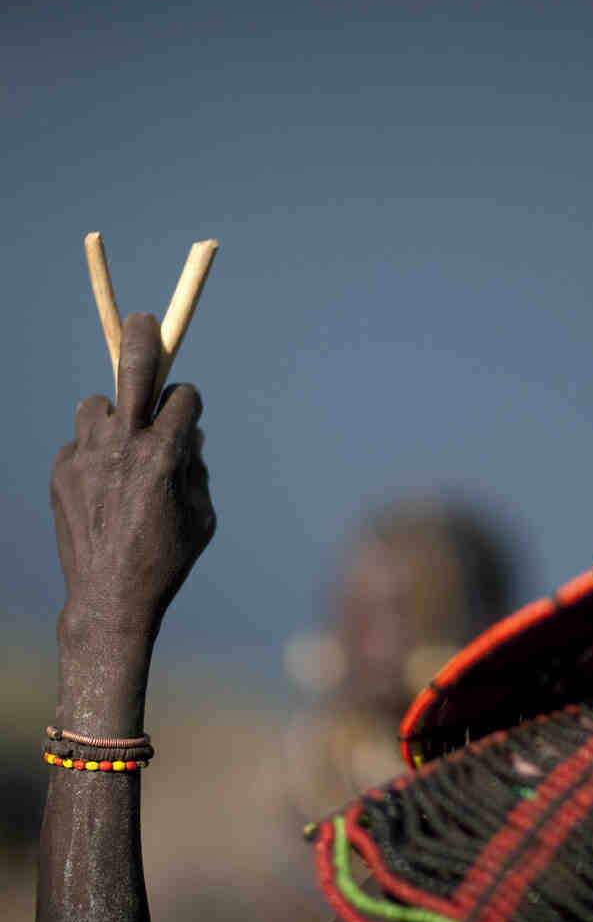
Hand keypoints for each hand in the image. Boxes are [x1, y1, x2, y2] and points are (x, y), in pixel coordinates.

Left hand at [51, 313, 215, 650]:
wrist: (109, 599)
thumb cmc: (168, 558)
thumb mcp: (202, 514)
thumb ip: (197, 467)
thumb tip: (188, 434)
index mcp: (164, 456)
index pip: (182, 398)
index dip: (189, 402)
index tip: (188, 411)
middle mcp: (123, 448)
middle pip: (133, 372)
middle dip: (144, 339)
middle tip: (145, 321)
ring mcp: (86, 458)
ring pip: (97, 405)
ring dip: (114, 415)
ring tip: (122, 443)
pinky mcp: (62, 472)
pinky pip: (79, 443)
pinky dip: (93, 453)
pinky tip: (101, 486)